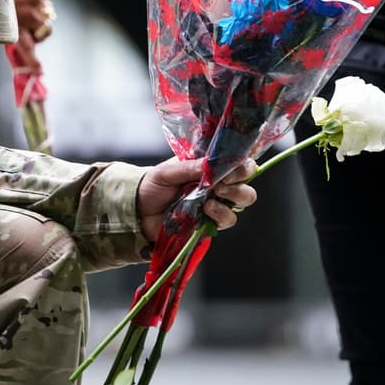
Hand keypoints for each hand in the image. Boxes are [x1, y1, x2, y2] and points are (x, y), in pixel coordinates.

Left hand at [8, 0, 54, 70]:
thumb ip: (7, 32)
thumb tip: (16, 44)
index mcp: (14, 27)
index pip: (27, 49)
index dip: (33, 62)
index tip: (39, 72)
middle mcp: (29, 16)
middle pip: (45, 33)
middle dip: (39, 32)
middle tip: (28, 26)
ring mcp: (37, 1)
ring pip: (47, 17)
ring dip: (39, 16)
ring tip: (25, 7)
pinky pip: (46, 0)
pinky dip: (38, 0)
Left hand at [136, 157, 257, 239]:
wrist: (138, 211)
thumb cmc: (152, 186)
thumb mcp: (167, 172)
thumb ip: (190, 167)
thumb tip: (213, 164)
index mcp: (210, 167)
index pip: (238, 162)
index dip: (241, 165)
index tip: (231, 169)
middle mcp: (218, 184)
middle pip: (246, 182)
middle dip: (240, 182)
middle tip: (223, 183)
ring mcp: (216, 203)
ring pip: (242, 201)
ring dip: (233, 198)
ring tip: (212, 197)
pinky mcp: (210, 222)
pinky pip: (227, 220)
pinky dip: (221, 214)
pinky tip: (206, 209)